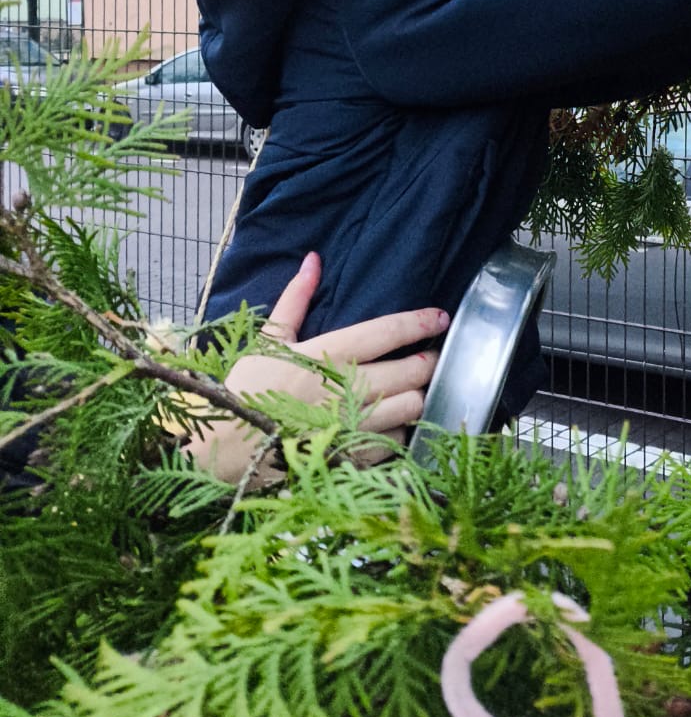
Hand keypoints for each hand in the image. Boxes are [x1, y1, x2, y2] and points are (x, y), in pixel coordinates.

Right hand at [182, 253, 447, 483]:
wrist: (224, 451)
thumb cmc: (246, 390)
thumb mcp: (268, 340)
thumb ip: (295, 299)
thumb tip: (314, 259)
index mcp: (330, 354)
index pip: (389, 331)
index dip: (421, 322)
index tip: (440, 317)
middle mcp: (348, 388)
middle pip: (412, 370)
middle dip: (427, 361)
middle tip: (429, 357)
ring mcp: (354, 426)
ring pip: (412, 407)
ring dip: (418, 396)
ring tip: (413, 390)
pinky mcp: (354, 457)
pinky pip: (396, 442)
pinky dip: (400, 431)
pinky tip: (392, 424)